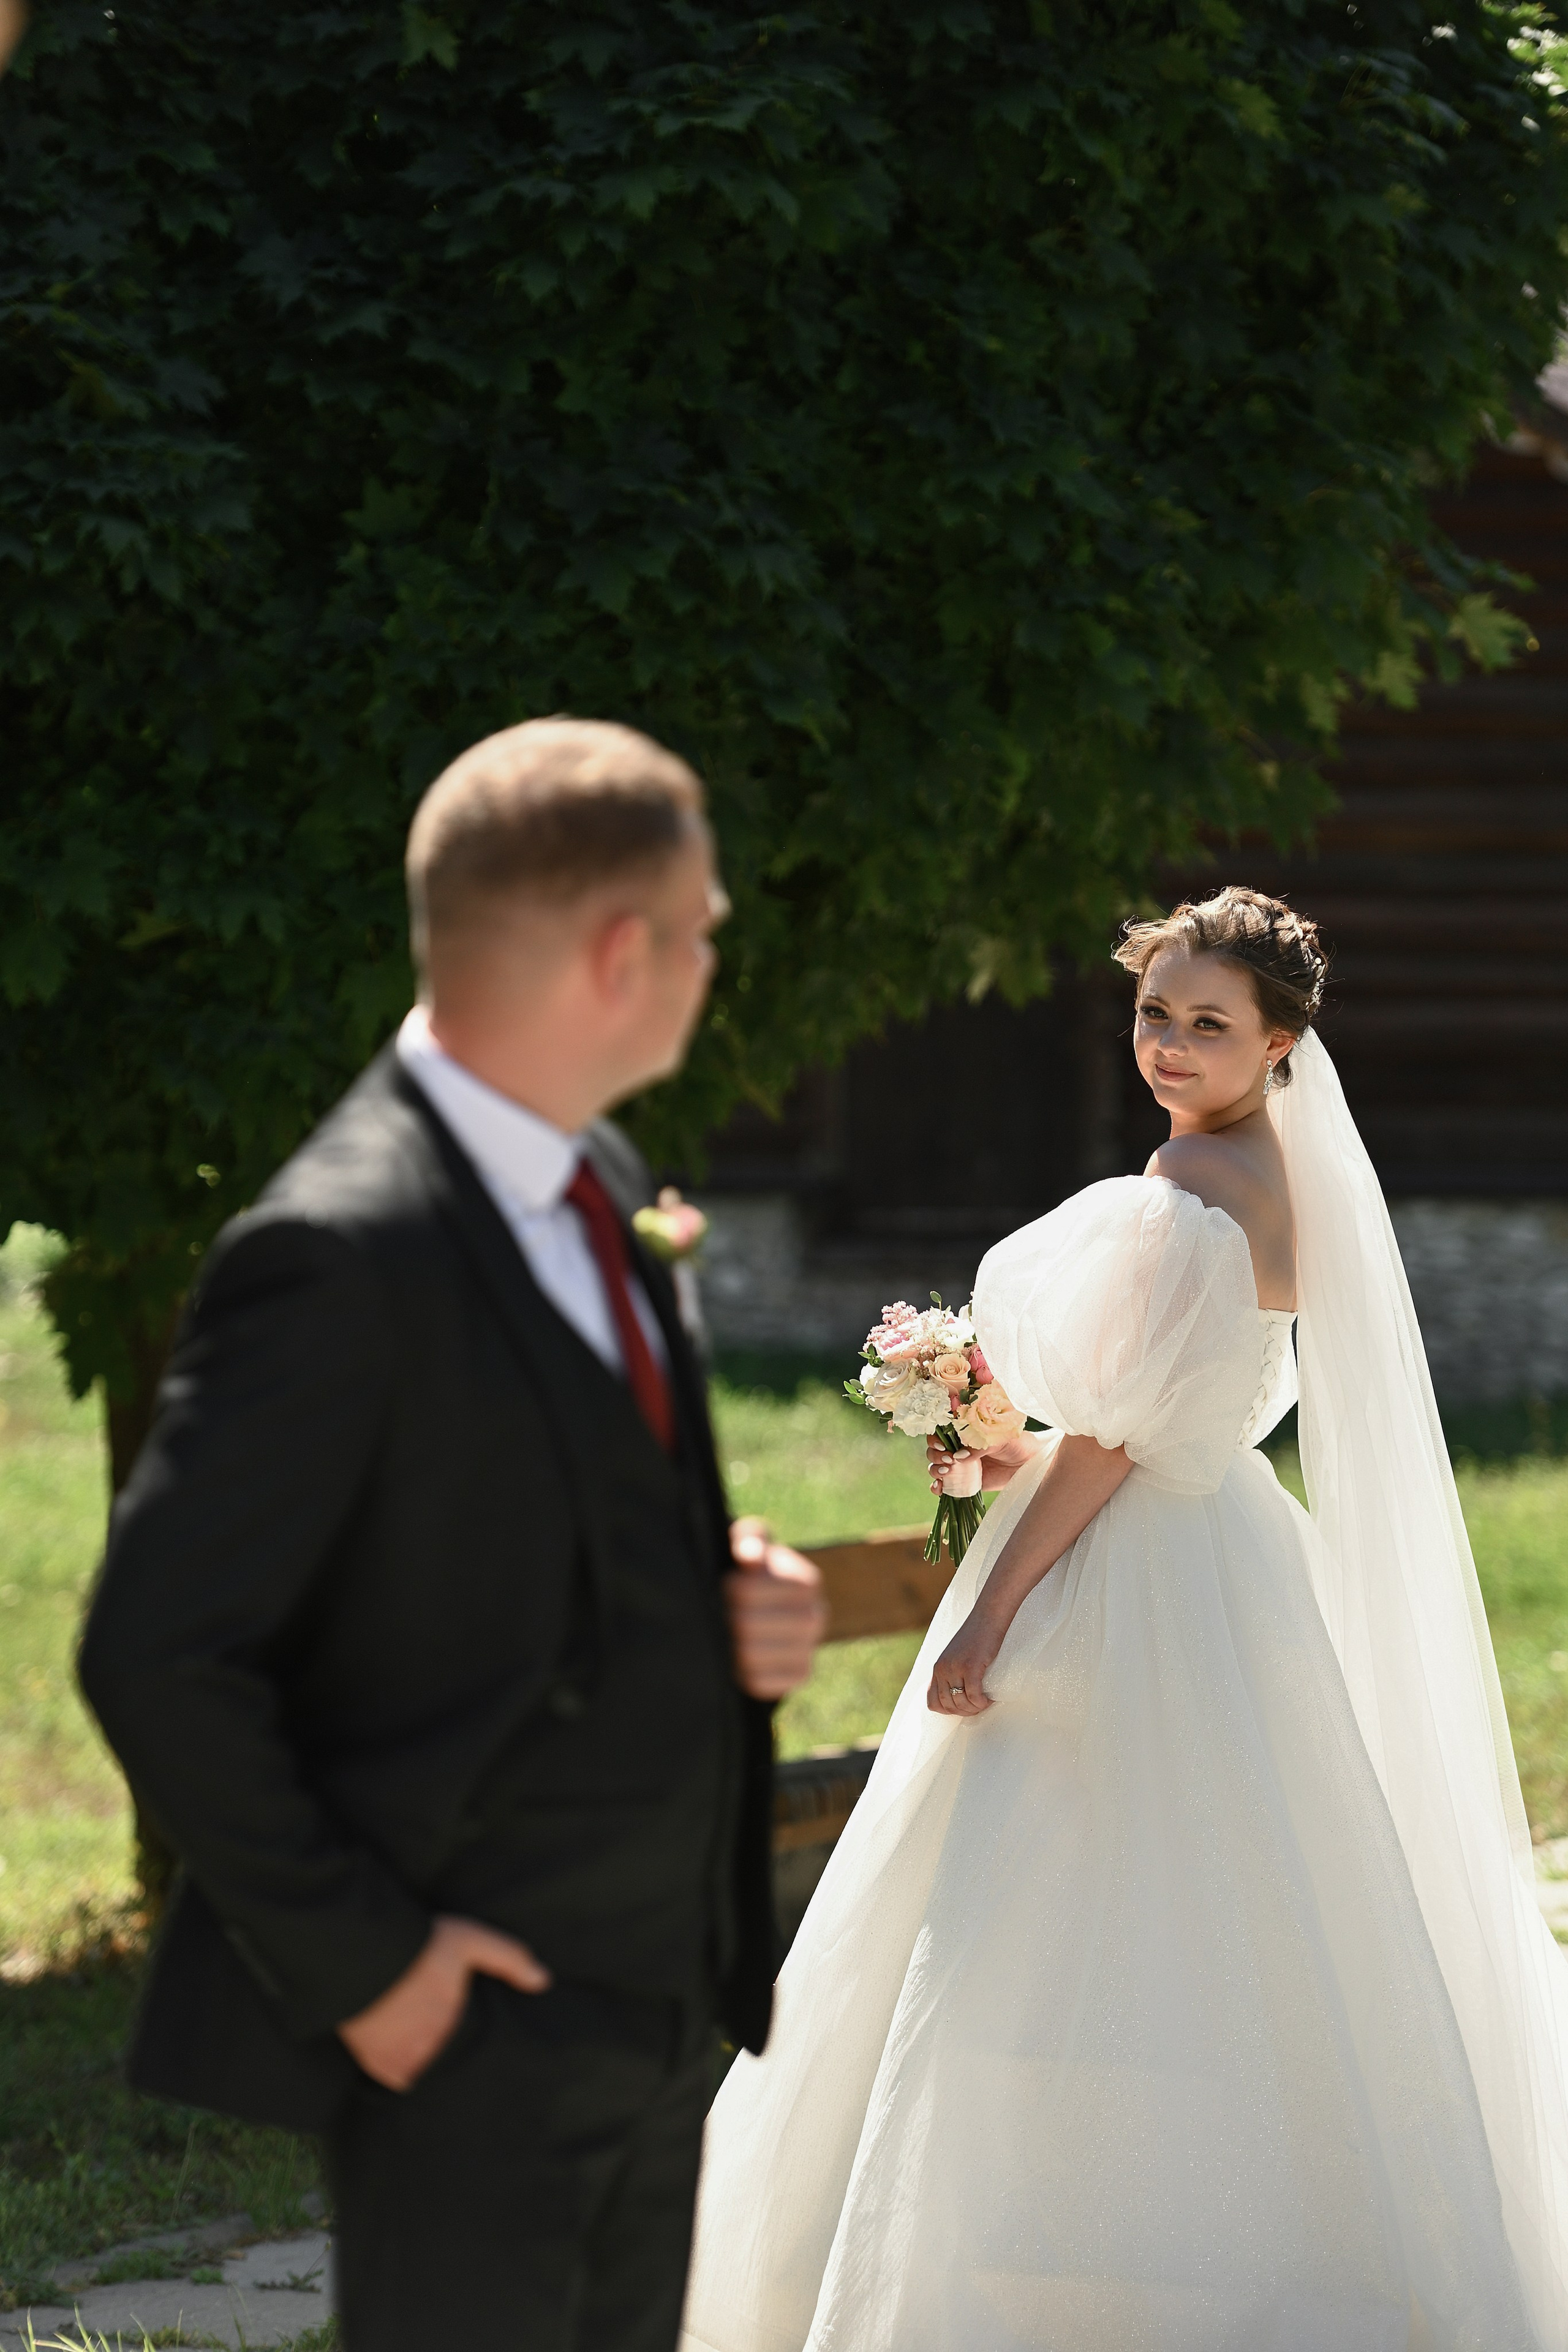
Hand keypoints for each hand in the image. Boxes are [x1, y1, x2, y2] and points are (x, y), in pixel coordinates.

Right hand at [337, 1915, 550, 2091]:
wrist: (362, 1955)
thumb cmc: (419, 1947)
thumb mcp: (470, 1940)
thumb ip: (509, 1959)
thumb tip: (544, 1981)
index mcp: (457, 2022)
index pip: (475, 2046)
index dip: (473, 2039)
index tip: (469, 2029)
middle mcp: (434, 2049)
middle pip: (451, 2060)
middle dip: (449, 2050)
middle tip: (441, 2031)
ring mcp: (405, 2060)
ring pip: (427, 2072)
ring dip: (426, 2061)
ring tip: (423, 2042)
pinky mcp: (378, 2064)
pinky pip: (397, 2080)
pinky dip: (399, 2069)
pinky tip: (400, 2050)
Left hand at [724, 1514, 826, 1698]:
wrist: (769, 1607)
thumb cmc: (752, 1570)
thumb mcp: (748, 1545)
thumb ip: (748, 1539)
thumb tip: (750, 1553)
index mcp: (806, 1581)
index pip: (748, 1592)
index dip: (728, 1588)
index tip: (725, 1584)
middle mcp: (816, 1616)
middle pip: (746, 1626)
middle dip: (725, 1618)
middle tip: (718, 1614)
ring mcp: (809, 1649)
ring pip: (750, 1656)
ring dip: (728, 1646)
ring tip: (723, 1635)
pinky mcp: (800, 1676)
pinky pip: (760, 1683)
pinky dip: (740, 1673)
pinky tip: (735, 1658)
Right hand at [926, 1431, 1038, 1493]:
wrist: (1029, 1463)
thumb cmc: (1016, 1443)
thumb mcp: (998, 1439)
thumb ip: (979, 1446)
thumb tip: (959, 1457)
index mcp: (965, 1430)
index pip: (941, 1430)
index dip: (936, 1436)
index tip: (941, 1444)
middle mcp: (959, 1446)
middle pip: (934, 1449)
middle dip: (935, 1455)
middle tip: (948, 1460)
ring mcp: (960, 1465)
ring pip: (935, 1466)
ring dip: (934, 1469)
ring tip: (946, 1472)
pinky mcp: (963, 1481)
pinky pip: (944, 1485)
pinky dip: (937, 1487)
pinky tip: (939, 1489)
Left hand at [927, 1604, 1003, 1717]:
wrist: (988, 1616)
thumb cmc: (978, 1637)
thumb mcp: (957, 1656)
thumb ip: (953, 1673)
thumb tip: (959, 1697)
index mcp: (937, 1668)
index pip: (932, 1702)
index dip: (948, 1711)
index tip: (964, 1707)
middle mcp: (942, 1669)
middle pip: (948, 1706)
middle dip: (965, 1712)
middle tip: (980, 1706)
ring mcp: (955, 1667)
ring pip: (961, 1704)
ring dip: (975, 1708)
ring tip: (986, 1702)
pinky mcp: (970, 1666)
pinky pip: (973, 1696)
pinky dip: (982, 1702)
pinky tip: (990, 1698)